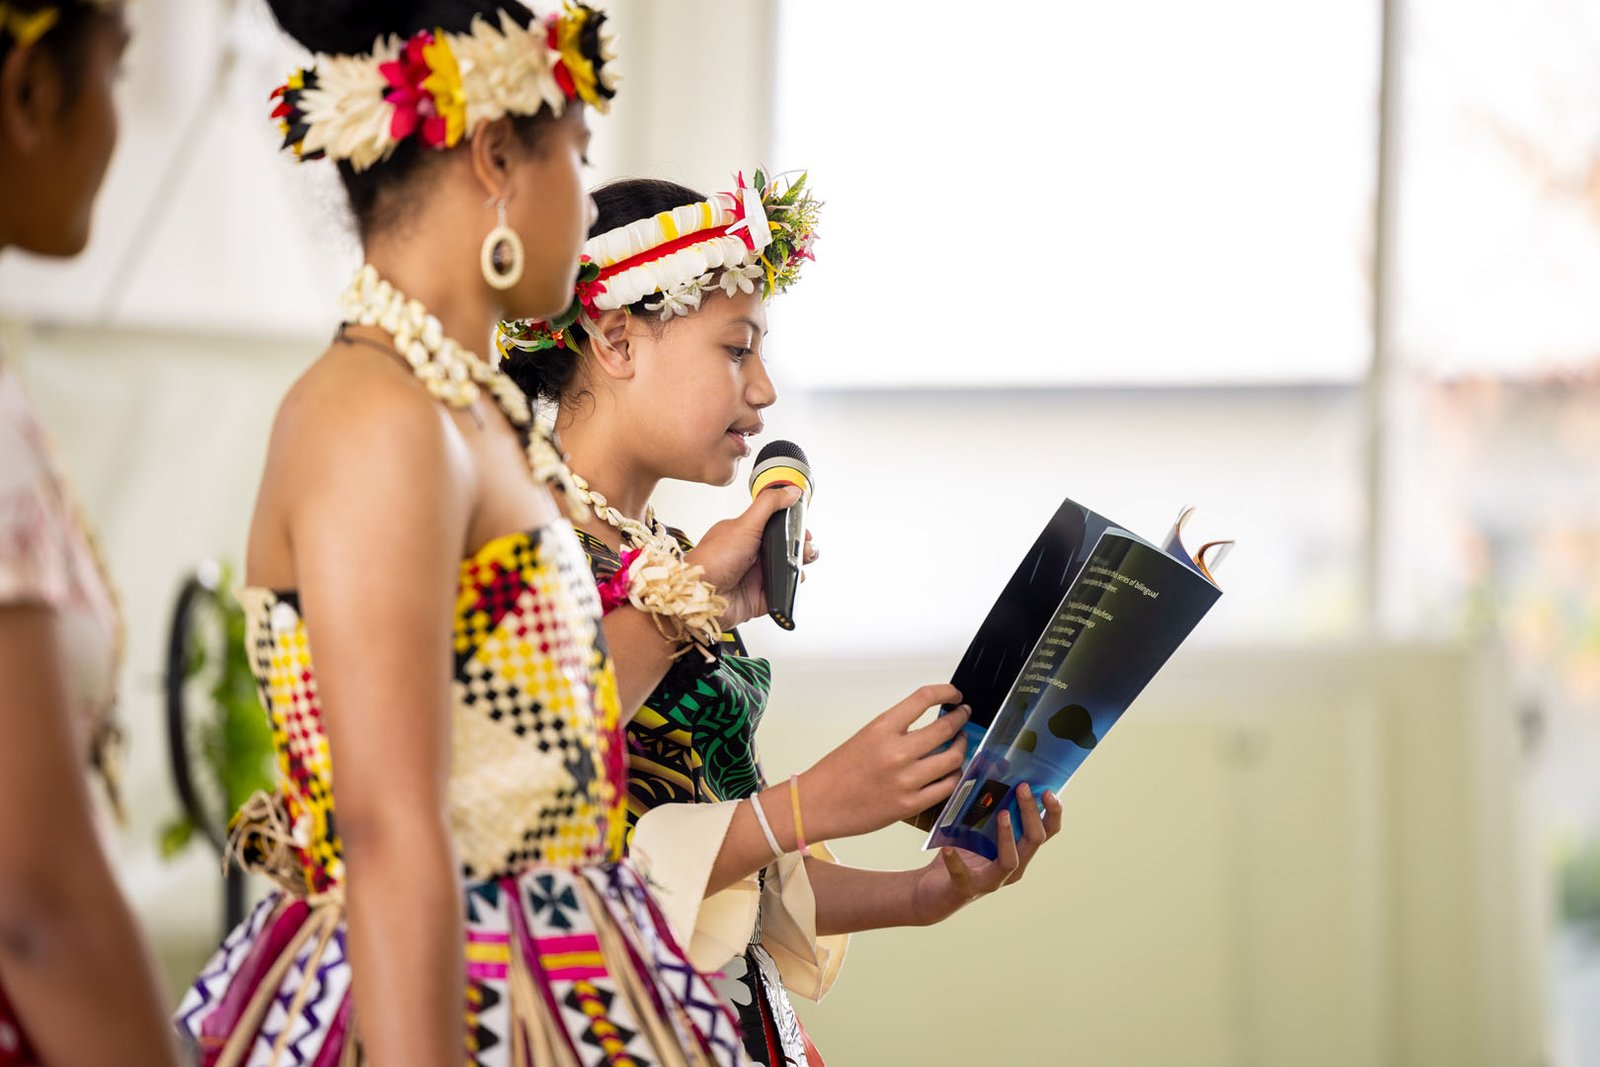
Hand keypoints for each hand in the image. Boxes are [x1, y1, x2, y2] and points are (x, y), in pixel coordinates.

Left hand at [683, 487, 817, 627]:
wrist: (703, 595)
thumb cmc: (713, 560)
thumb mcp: (745, 524)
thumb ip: (769, 505)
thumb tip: (790, 490)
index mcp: (746, 533)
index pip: (776, 525)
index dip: (792, 526)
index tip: (803, 528)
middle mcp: (752, 553)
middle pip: (786, 547)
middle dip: (801, 546)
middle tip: (805, 548)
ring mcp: (756, 575)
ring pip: (788, 568)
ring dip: (799, 565)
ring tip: (800, 564)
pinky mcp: (760, 596)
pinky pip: (783, 590)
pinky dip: (791, 587)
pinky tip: (789, 581)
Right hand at [800, 685, 969, 840]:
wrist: (818, 804)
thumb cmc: (837, 772)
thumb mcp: (865, 737)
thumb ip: (896, 731)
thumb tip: (929, 726)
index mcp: (882, 729)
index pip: (923, 698)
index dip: (946, 692)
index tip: (954, 694)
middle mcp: (896, 752)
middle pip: (946, 728)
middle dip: (961, 719)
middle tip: (964, 716)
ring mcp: (906, 781)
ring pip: (952, 759)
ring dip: (961, 747)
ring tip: (960, 743)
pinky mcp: (910, 805)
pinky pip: (946, 788)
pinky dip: (954, 776)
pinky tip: (952, 771)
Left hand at [909, 783, 1062, 925]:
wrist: (933, 887)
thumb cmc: (961, 851)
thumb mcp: (977, 825)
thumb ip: (988, 804)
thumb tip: (993, 767)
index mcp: (1020, 850)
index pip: (1046, 832)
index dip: (1052, 813)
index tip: (1049, 791)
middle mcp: (1012, 868)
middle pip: (1034, 841)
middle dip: (1030, 813)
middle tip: (1022, 788)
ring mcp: (992, 880)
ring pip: (1010, 860)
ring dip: (1008, 836)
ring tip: (1002, 813)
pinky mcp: (967, 888)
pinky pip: (963, 875)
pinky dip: (957, 862)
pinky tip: (949, 849)